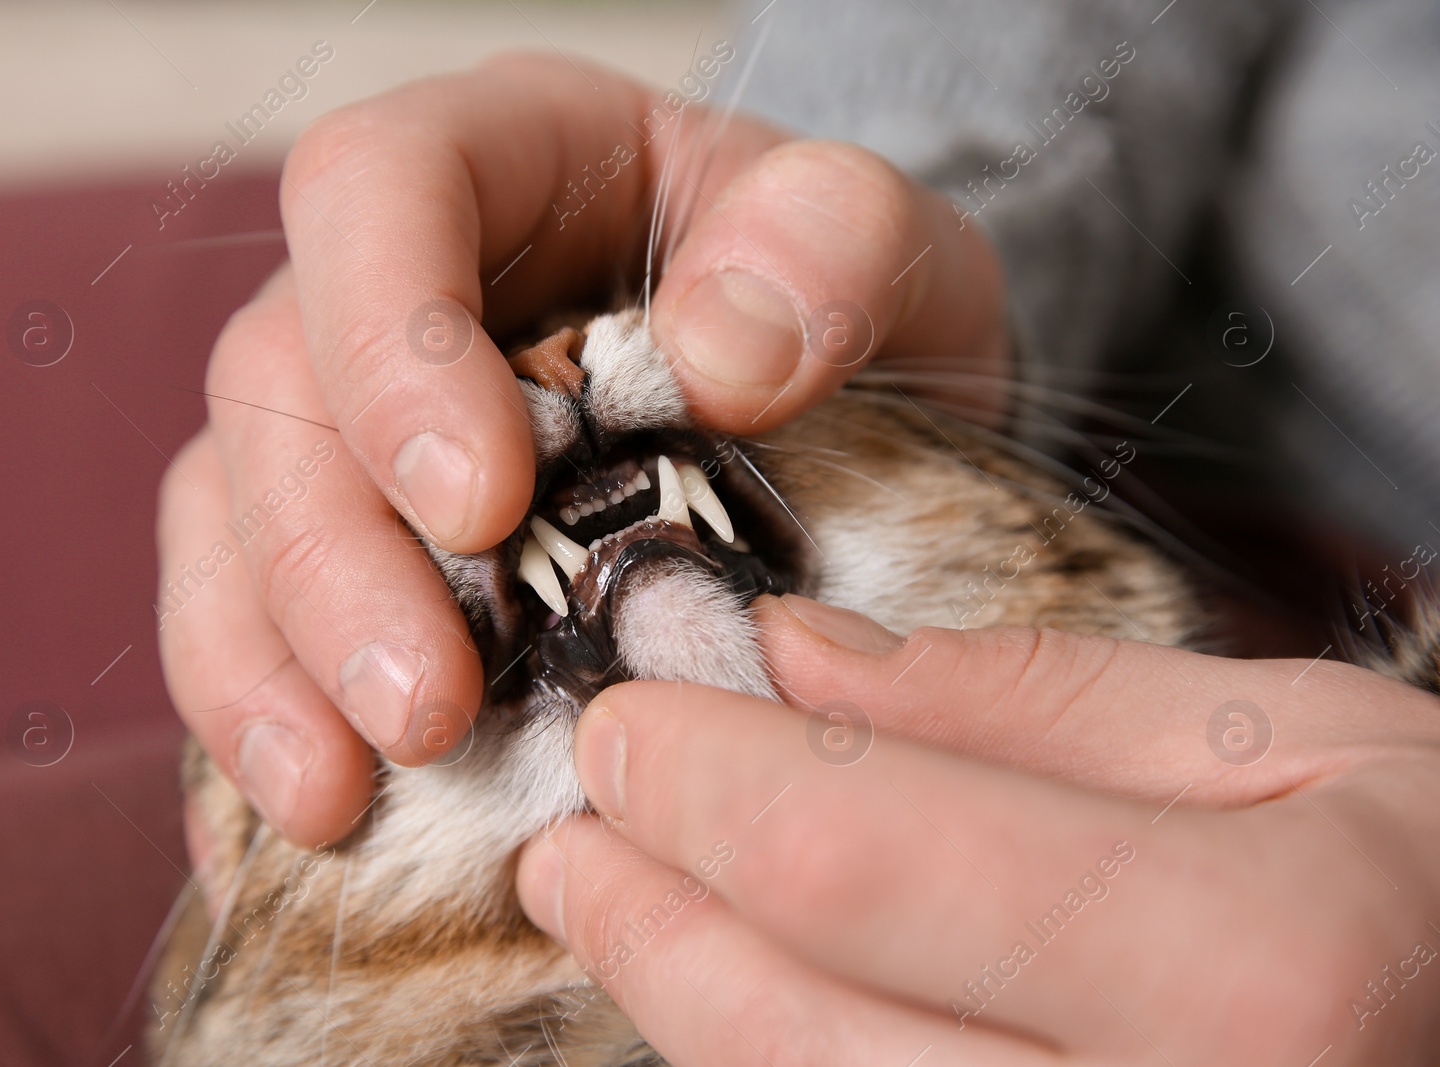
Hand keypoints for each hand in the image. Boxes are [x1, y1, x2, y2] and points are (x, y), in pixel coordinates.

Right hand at [157, 52, 1008, 845]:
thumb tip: (718, 356)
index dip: (390, 344)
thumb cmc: (833, 304)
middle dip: (331, 561)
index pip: (374, 191)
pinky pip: (246, 620)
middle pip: (274, 388)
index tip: (480, 505)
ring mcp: (348, 421)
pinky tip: (307, 820)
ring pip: (228, 517)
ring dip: (266, 665)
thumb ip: (832, 253)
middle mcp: (388, 286)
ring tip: (337, 797)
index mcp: (502, 159)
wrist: (833, 404)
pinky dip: (260, 722)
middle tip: (425, 712)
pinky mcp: (344, 546)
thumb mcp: (888, 247)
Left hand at [516, 595, 1439, 1064]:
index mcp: (1253, 972)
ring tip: (631, 909)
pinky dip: (779, 1066)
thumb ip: (1029, 704)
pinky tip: (753, 999)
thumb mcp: (1294, 743)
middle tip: (577, 836)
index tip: (626, 724)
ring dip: (687, 1005)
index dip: (698, 782)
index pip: (854, 860)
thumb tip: (800, 662)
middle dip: (648, 918)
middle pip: (788, 1029)